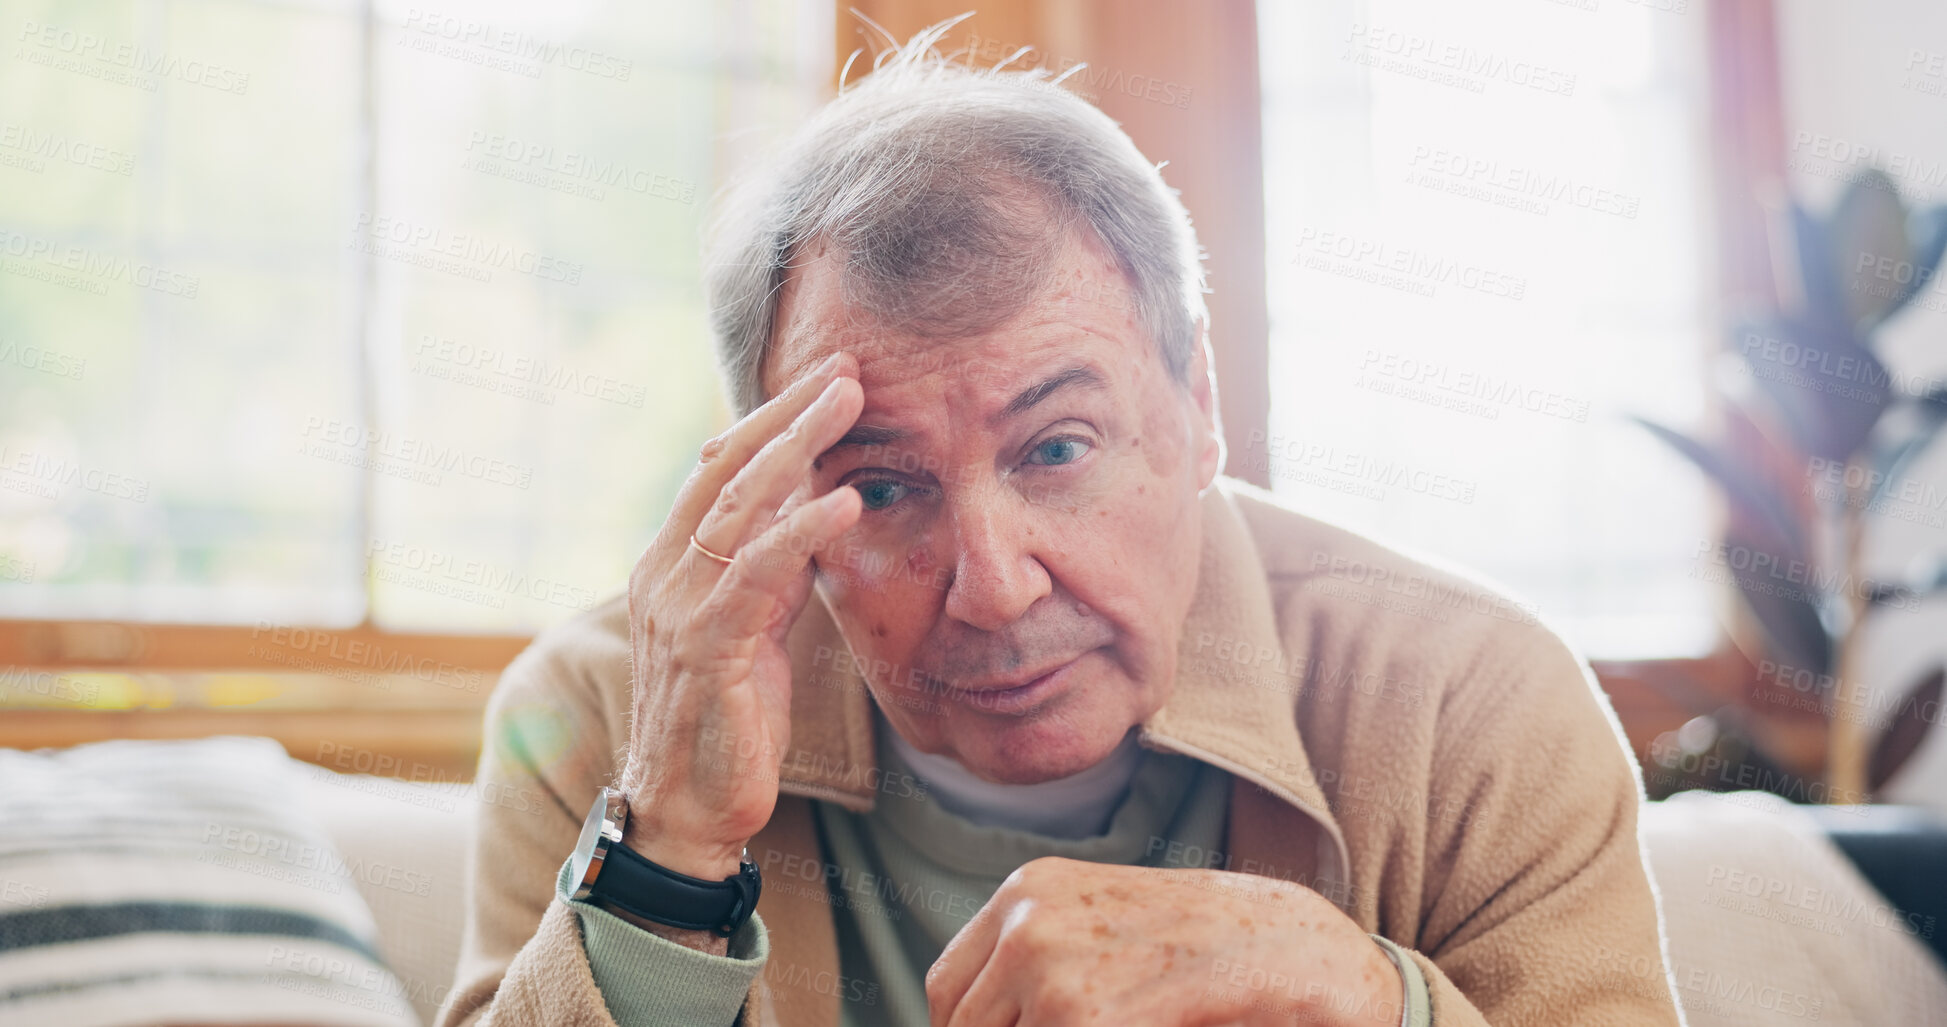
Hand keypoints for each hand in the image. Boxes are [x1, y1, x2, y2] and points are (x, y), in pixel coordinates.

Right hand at [614, 352, 862, 883]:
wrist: (688, 814)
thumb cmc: (728, 723)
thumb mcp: (758, 628)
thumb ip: (775, 571)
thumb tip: (814, 513)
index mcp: (673, 563)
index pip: (720, 468)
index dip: (772, 417)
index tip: (827, 377)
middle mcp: (665, 574)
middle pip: (726, 468)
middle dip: (788, 411)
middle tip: (845, 366)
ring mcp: (679, 609)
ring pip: (738, 507)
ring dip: (799, 448)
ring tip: (851, 403)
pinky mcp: (706, 650)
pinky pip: (755, 576)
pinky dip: (800, 532)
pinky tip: (846, 502)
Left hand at [925, 857, 1403, 1026]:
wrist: (1295, 949)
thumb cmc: (1203, 946)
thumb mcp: (1101, 929)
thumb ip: (1035, 965)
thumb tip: (971, 1019)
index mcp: (1025, 892)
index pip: (947, 991)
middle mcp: (1026, 921)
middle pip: (965, 1026)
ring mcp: (1050, 969)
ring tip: (1119, 1022)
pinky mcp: (1085, 1018)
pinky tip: (1144, 1026)